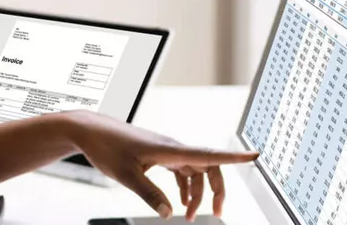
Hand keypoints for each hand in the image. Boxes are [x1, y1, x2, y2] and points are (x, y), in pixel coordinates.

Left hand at [63, 111, 258, 220]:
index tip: (256, 156)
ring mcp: (167, 150)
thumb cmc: (107, 147)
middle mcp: (173, 147)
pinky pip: (183, 170)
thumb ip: (150, 195)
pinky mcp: (160, 153)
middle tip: (216, 213)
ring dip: (197, 193)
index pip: (209, 154)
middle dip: (216, 189)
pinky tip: (180, 202)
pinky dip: (185, 187)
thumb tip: (170, 213)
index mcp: (170, 149)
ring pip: (195, 170)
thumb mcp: (126, 176)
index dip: (235, 157)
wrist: (91, 130)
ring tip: (190, 216)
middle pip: (209, 166)